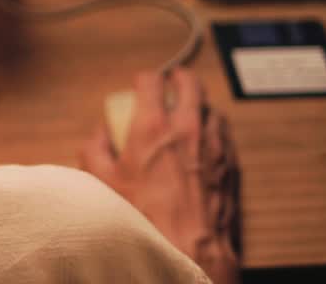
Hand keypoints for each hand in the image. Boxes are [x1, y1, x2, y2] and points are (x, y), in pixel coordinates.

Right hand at [80, 69, 240, 283]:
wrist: (190, 247)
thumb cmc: (147, 217)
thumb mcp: (103, 182)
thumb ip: (94, 150)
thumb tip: (98, 134)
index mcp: (152, 127)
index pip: (151, 81)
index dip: (144, 78)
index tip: (140, 83)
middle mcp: (187, 127)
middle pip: (189, 83)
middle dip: (178, 77)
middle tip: (171, 82)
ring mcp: (214, 143)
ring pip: (211, 106)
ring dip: (198, 104)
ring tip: (188, 112)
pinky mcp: (231, 162)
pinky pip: (225, 132)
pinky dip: (214, 128)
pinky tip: (205, 139)